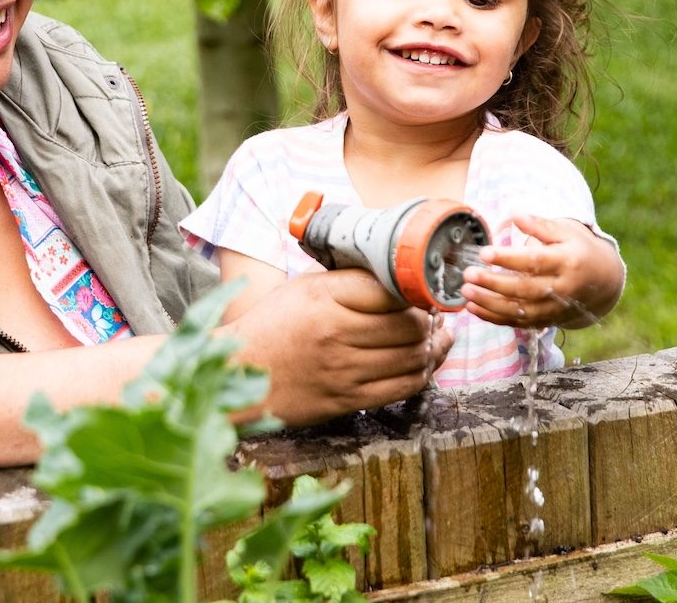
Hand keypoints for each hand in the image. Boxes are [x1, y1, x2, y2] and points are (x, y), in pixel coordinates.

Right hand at [226, 269, 452, 425]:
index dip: (417, 288)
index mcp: (324, 297)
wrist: (239, 373)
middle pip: (410, 324)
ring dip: (433, 346)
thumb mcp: (304, 288)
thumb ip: (348, 280)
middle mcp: (335, 333)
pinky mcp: (347, 400)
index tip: (423, 287)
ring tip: (437, 336)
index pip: (392, 288)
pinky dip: (423, 372)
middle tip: (434, 314)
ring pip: (412, 357)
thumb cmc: (273, 324)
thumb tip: (399, 275)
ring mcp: (343, 370)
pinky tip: (425, 361)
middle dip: (430, 319)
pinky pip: (403, 387)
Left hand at [461, 214, 623, 329]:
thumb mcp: (566, 232)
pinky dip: (494, 318)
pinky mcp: (546, 320)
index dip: (508, 259)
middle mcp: (562, 289)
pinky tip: (472, 308)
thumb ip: (540, 225)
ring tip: (466, 292)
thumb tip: (515, 215)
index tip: (485, 253)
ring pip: (519, 310)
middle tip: (468, 274)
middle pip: (524, 289)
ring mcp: (554, 308)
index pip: (535, 262)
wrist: (603, 282)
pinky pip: (518, 323)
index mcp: (567, 262)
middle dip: (493, 283)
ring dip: (490, 304)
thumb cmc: (579, 250)